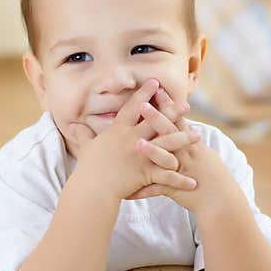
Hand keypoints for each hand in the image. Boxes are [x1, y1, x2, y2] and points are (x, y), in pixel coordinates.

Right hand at [66, 79, 200, 200]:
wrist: (92, 188)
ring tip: (198, 135)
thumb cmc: (88, 169)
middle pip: (156, 121)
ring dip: (184, 140)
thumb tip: (71, 125)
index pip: (133, 107)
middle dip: (172, 111)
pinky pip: (167, 176)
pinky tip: (193, 182)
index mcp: (119, 131)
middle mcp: (132, 140)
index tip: (155, 82)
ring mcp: (141, 156)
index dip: (145, 94)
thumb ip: (82, 134)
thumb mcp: (85, 148)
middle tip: (186, 104)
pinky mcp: (146, 173)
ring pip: (167, 144)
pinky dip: (180, 180)